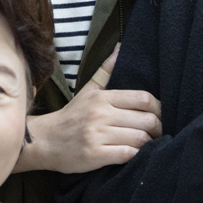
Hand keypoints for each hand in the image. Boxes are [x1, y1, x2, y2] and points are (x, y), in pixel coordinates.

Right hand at [14, 48, 161, 173]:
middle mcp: (100, 114)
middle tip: (157, 133)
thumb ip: (105, 71)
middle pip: (146, 120)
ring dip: (149, 144)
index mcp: (102, 98)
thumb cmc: (71, 116)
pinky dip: (137, 156)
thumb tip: (120, 47)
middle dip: (158, 128)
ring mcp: (97, 135)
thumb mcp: (87, 91)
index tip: (158, 116)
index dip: (158, 108)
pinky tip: (136, 155)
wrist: (44, 141)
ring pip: (140, 138)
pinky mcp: (95, 154)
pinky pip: (127, 154)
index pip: (143, 98)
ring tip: (148, 145)